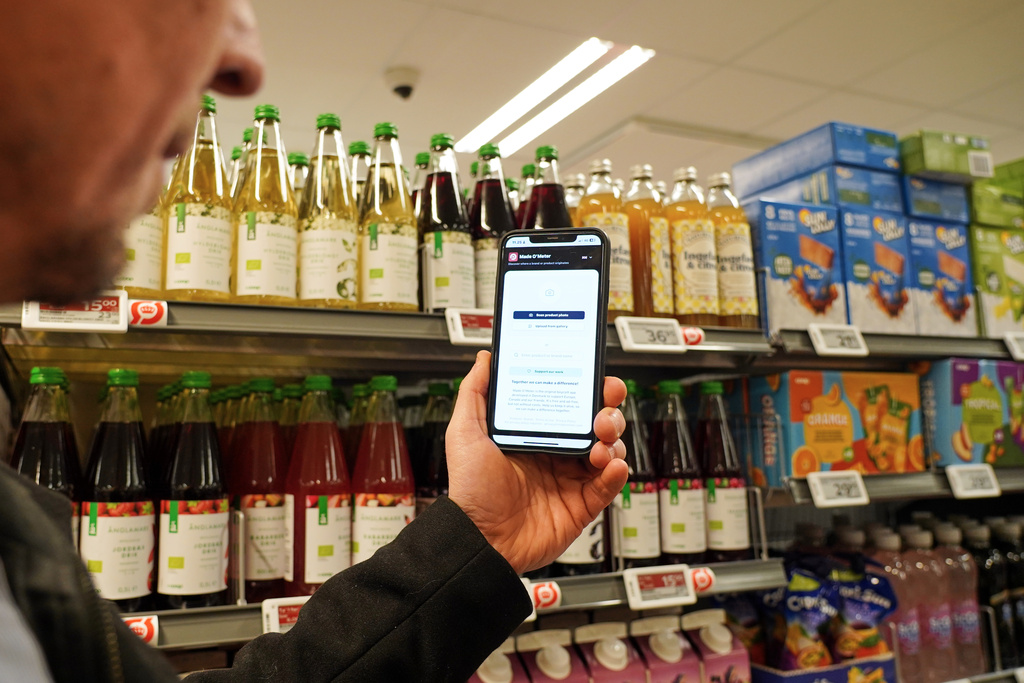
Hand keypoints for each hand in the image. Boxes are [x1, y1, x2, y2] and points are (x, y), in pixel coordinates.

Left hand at [446, 350, 628, 573]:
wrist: (481, 540)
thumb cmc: (470, 491)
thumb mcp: (465, 433)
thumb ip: (475, 393)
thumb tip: (485, 359)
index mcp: (534, 433)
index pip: (569, 402)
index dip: (588, 389)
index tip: (597, 377)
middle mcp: (556, 452)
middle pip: (596, 422)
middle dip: (608, 411)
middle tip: (601, 413)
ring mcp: (570, 478)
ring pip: (609, 449)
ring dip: (613, 441)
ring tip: (600, 444)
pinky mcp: (582, 504)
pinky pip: (609, 485)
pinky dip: (617, 473)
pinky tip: (610, 466)